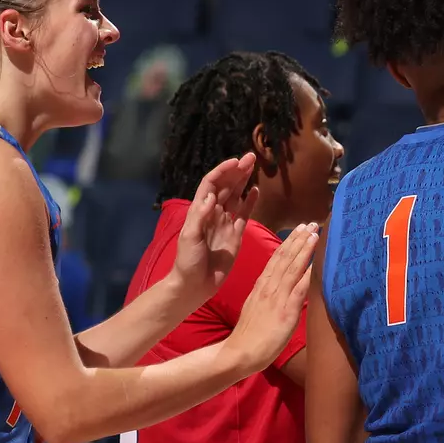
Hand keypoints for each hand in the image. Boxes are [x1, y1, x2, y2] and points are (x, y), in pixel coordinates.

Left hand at [171, 154, 258, 304]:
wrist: (195, 285)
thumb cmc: (187, 262)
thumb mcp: (190, 237)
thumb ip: (200, 216)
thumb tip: (212, 197)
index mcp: (200, 211)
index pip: (212, 184)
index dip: (223, 171)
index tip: (236, 161)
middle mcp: (214, 213)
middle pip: (226, 186)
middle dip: (237, 171)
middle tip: (252, 157)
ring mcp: (225, 223)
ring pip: (236, 197)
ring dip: (244, 181)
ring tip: (254, 167)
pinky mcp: (236, 235)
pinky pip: (244, 215)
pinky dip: (250, 202)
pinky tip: (256, 190)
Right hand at [225, 224, 318, 373]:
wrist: (239, 352)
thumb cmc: (249, 334)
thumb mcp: (257, 306)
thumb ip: (269, 294)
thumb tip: (283, 286)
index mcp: (262, 285)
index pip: (277, 258)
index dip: (290, 242)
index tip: (301, 229)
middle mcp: (269, 287)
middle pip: (285, 258)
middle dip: (299, 239)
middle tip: (312, 223)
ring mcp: (277, 298)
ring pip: (292, 268)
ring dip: (304, 250)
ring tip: (314, 234)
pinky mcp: (285, 312)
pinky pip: (298, 290)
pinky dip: (307, 275)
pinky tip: (316, 264)